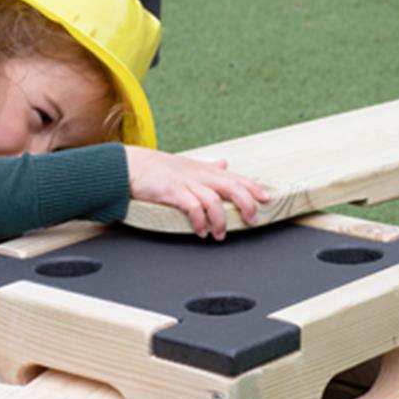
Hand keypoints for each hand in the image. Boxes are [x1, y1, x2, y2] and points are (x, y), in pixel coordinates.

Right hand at [125, 146, 269, 239]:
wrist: (132, 165)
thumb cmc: (159, 168)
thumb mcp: (188, 165)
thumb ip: (209, 166)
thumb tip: (225, 163)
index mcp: (205, 170)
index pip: (236, 177)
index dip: (253, 188)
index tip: (267, 198)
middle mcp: (200, 175)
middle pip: (232, 188)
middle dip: (246, 204)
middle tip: (251, 220)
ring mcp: (187, 183)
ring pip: (215, 201)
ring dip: (221, 221)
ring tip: (220, 234)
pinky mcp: (174, 192)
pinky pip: (193, 208)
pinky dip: (199, 222)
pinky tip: (200, 232)